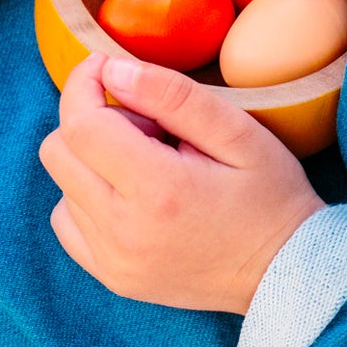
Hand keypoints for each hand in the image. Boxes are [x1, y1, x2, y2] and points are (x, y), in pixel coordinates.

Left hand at [40, 54, 325, 312]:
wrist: (287, 273)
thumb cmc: (271, 198)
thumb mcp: (238, 133)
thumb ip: (172, 95)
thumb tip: (112, 71)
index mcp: (157, 190)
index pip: (81, 124)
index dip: (85, 84)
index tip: (108, 69)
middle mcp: (123, 231)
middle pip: (58, 152)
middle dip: (92, 121)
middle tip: (147, 126)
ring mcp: (113, 261)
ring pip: (61, 185)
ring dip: (92, 162)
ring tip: (147, 166)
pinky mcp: (113, 277)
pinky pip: (67, 223)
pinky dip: (86, 199)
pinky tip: (129, 196)